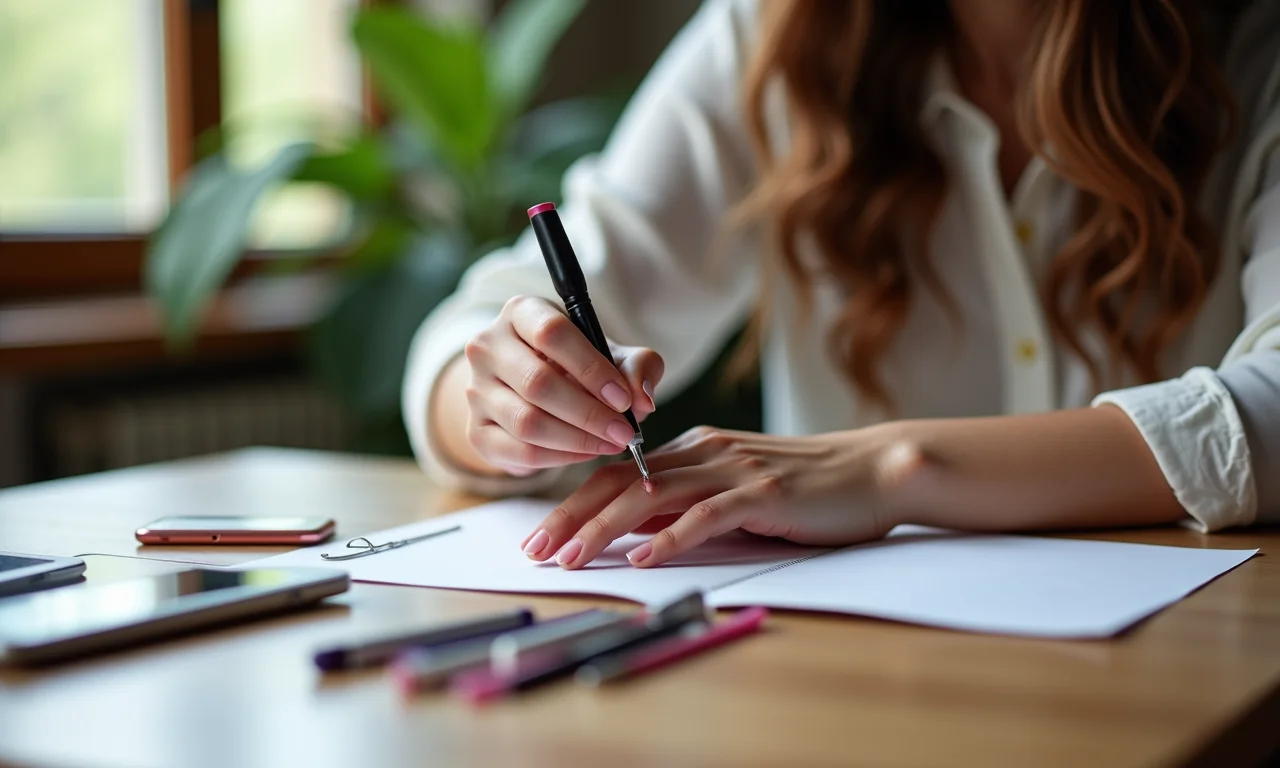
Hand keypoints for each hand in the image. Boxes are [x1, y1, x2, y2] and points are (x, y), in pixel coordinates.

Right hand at [462, 295, 663, 476]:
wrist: (536, 392)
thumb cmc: (579, 365)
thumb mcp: (612, 355)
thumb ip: (637, 367)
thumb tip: (642, 399)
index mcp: (520, 312)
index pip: (551, 333)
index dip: (591, 369)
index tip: (623, 399)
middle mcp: (487, 346)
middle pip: (537, 383)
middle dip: (589, 414)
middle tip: (624, 433)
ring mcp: (476, 390)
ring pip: (527, 422)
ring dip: (577, 439)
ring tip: (610, 443)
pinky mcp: (476, 431)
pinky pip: (520, 451)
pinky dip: (559, 458)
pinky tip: (585, 453)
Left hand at [519, 425, 926, 567]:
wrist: (874, 470)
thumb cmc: (807, 489)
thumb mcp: (735, 490)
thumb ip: (686, 503)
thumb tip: (631, 531)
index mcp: (695, 450)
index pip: (617, 472)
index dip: (572, 503)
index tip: (539, 536)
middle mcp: (705, 452)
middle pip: (619, 481)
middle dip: (571, 517)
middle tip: (535, 551)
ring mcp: (734, 470)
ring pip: (651, 496)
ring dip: (605, 529)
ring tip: (571, 558)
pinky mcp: (764, 494)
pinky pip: (707, 515)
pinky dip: (671, 537)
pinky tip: (644, 558)